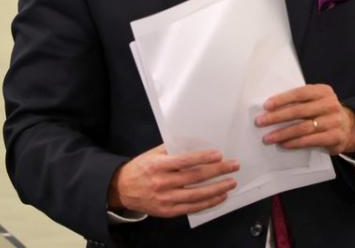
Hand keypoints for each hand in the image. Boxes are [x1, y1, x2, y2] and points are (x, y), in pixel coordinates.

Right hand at [107, 145, 238, 217]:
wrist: (122, 190)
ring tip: (231, 182)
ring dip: (217, 189)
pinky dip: (207, 203)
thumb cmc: (140, 169)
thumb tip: (195, 144)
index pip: (184, 161)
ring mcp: (165, 199)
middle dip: (217, 171)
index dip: (202, 158)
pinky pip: (192, 207)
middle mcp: (162, 183)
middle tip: (233, 166)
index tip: (218, 155)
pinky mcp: (168, 211)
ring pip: (196, 195)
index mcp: (158, 166)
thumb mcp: (152, 154)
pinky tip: (219, 196)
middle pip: (195, 178)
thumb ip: (172, 150)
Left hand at [255, 84, 354, 155]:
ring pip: (303, 128)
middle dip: (277, 117)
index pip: (300, 93)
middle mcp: (330, 104)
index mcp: (323, 91)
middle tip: (260, 122)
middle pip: (299, 111)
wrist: (349, 127)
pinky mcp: (335, 137)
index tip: (266, 106)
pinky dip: (295, 143)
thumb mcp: (316, 101)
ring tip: (268, 137)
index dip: (282, 99)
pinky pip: (310, 140)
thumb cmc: (323, 112)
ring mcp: (334, 121)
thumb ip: (300, 101)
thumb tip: (271, 107)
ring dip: (283, 133)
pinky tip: (283, 144)